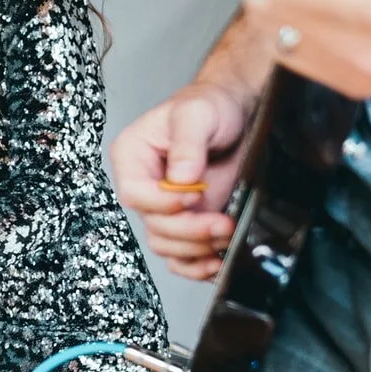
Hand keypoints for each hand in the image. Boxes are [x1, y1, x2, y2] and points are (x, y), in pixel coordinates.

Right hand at [112, 80, 253, 280]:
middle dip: (189, 230)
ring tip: (226, 233)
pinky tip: (218, 259)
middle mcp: (144, 186)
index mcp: (132, 157)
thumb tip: (180, 178)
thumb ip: (187, 144)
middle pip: (153, 225)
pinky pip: (181, 258)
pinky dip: (197, 265)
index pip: (133, 193)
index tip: (193, 197)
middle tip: (222, 222)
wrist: (238, 113)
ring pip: (166, 246)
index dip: (162, 202)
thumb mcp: (196, 114)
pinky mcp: (187, 223)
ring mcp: (166, 208)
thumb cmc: (210, 106)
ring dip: (197, 248)